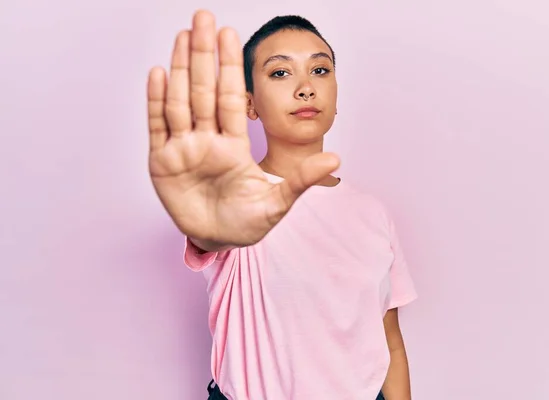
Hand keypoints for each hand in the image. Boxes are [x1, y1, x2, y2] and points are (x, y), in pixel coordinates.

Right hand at [146, 10, 339, 249]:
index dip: (231, 68)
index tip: (231, 34)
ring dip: (180, 69)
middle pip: (205, 90)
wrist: (218, 242)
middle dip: (203, 55)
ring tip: (181, 35)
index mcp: (234, 145)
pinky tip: (159, 74)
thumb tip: (336, 158)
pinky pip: (159, 127)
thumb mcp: (278, 203)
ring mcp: (184, 149)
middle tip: (203, 17)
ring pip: (181, 101)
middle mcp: (208, 140)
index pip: (232, 98)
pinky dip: (157, 102)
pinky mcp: (162, 163)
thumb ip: (302, 180)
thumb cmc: (247, 223)